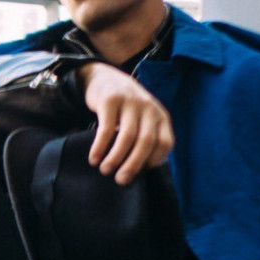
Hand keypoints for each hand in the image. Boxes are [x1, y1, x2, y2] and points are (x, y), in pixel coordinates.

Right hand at [78, 63, 173, 184]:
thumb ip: (146, 139)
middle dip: (133, 164)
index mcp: (161, 116)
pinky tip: (94, 159)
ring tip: (105, 171)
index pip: (165, 143)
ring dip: (116, 158)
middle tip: (121, 180)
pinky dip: (99, 147)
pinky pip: (106, 129)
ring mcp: (130, 102)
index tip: (140, 174)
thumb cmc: (127, 109)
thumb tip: (138, 172)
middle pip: (146, 141)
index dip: (153, 161)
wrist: (106, 79)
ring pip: (127, 136)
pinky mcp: (110, 100)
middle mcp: (148, 108)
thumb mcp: (143, 119)